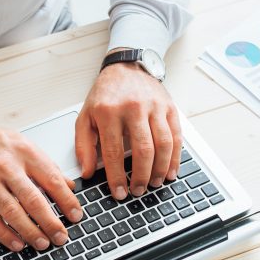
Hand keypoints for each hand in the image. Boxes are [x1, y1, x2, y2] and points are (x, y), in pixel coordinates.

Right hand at [0, 114, 82, 251]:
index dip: (67, 201)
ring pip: (12, 211)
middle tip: (62, 236)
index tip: (76, 216)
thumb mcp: (22, 144)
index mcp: (24, 152)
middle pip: (33, 199)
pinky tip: (17, 242)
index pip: (52, 180)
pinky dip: (5, 234)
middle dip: (51, 222)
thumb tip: (69, 185)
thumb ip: (46, 165)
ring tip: (42, 243)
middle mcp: (6, 165)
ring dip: (30, 231)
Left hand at [75, 60, 182, 199]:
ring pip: (163, 144)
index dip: (117, 177)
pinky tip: (171, 171)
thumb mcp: (86, 116)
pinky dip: (175, 157)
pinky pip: (176, 135)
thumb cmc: (105, 95)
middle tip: (138, 191)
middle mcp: (133, 108)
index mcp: (109, 112)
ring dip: (160, 169)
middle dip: (141, 176)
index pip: (113, 152)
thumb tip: (86, 172)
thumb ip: (84, 145)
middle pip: (142, 150)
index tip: (119, 193)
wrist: (127, 67)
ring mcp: (154, 107)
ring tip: (155, 183)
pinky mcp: (169, 107)